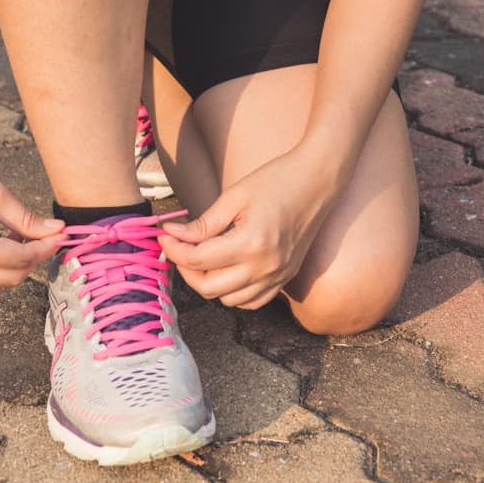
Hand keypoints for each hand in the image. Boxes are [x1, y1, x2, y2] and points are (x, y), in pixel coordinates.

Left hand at [158, 146, 341, 309]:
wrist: (318, 181)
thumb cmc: (276, 180)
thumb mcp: (234, 197)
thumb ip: (203, 224)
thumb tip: (173, 235)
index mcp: (251, 243)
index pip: (198, 260)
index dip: (174, 249)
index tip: (165, 236)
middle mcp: (266, 267)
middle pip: (209, 287)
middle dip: (186, 269)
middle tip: (179, 248)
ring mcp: (278, 276)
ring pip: (228, 300)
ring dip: (209, 283)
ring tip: (203, 258)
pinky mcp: (285, 278)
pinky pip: (251, 302)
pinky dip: (233, 293)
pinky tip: (226, 271)